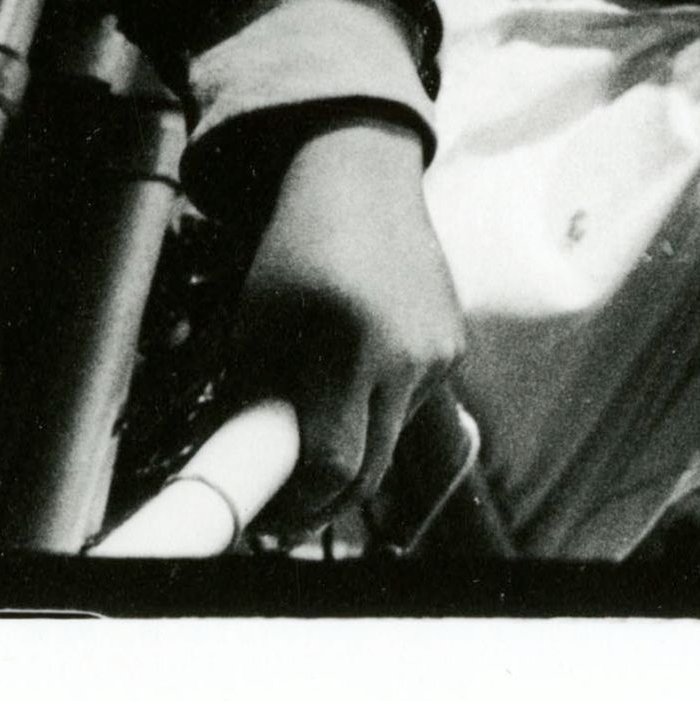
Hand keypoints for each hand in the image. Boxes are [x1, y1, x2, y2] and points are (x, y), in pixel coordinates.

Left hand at [218, 117, 465, 546]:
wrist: (362, 181)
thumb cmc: (296, 247)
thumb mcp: (255, 323)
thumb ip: (253, 399)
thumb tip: (244, 470)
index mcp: (351, 345)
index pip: (334, 463)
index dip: (299, 507)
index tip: (269, 519)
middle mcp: (408, 354)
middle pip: (372, 470)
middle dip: (326, 500)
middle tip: (288, 506)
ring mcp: (441, 351)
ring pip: (394, 438)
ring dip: (357, 447)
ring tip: (319, 419)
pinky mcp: (456, 345)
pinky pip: (413, 403)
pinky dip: (380, 408)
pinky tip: (356, 370)